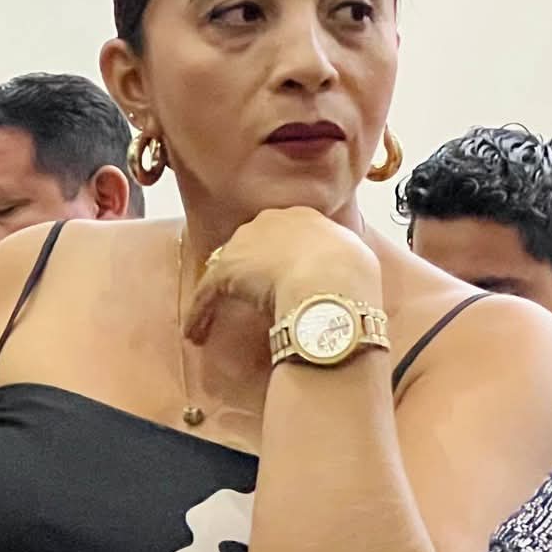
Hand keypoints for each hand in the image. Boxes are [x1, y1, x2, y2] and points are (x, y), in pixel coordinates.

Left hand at [186, 207, 381, 346]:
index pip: (283, 231)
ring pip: (225, 269)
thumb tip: (352, 275)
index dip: (280, 252)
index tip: (280, 270)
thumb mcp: (356, 259)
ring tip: (212, 317)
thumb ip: (345, 262)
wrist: (331, 280)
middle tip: (247, 290)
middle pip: (250, 242)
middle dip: (247, 264)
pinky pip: (207, 295)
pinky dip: (199, 314)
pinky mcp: (225, 273)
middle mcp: (270, 222)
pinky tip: (194, 334)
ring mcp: (245, 245)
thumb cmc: (352, 274)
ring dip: (218, 292)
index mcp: (304, 218)